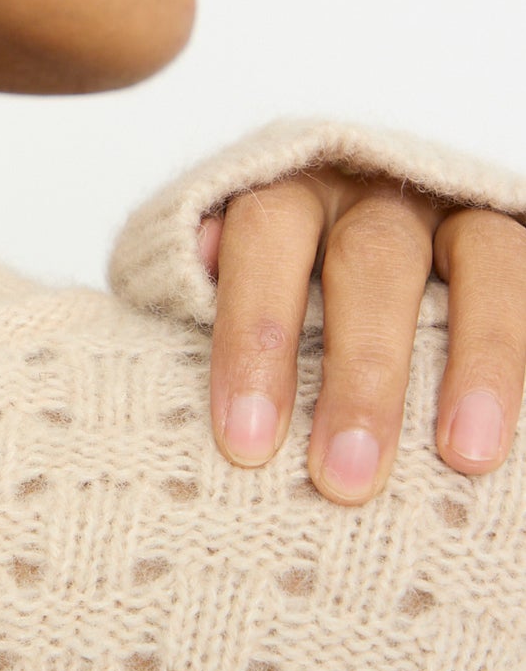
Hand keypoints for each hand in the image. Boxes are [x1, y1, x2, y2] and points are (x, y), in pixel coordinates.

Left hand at [200, 167, 525, 503]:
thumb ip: (195, 298)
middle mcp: (377, 193)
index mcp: (288, 192)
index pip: (265, 239)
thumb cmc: (277, 302)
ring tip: (465, 457)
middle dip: (360, 374)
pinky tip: (517, 420)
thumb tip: (179, 301)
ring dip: (478, 361)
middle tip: (345, 478)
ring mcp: (459, 215)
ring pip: (484, 264)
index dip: (255, 336)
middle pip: (371, 263)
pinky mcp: (517, 235)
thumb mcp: (223, 289)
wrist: (370, 246)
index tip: (247, 445)